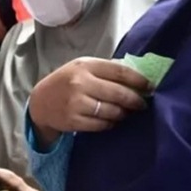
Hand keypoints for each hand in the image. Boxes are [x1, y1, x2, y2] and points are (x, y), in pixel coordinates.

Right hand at [29, 57, 151, 146]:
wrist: (40, 102)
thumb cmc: (66, 82)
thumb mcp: (82, 68)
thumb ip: (106, 70)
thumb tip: (138, 78)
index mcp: (85, 65)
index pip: (120, 71)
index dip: (139, 80)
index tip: (150, 86)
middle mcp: (80, 82)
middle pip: (119, 93)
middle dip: (136, 100)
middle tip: (142, 104)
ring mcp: (76, 102)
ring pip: (113, 111)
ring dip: (123, 113)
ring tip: (125, 112)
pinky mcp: (74, 120)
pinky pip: (102, 124)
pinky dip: (110, 123)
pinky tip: (111, 120)